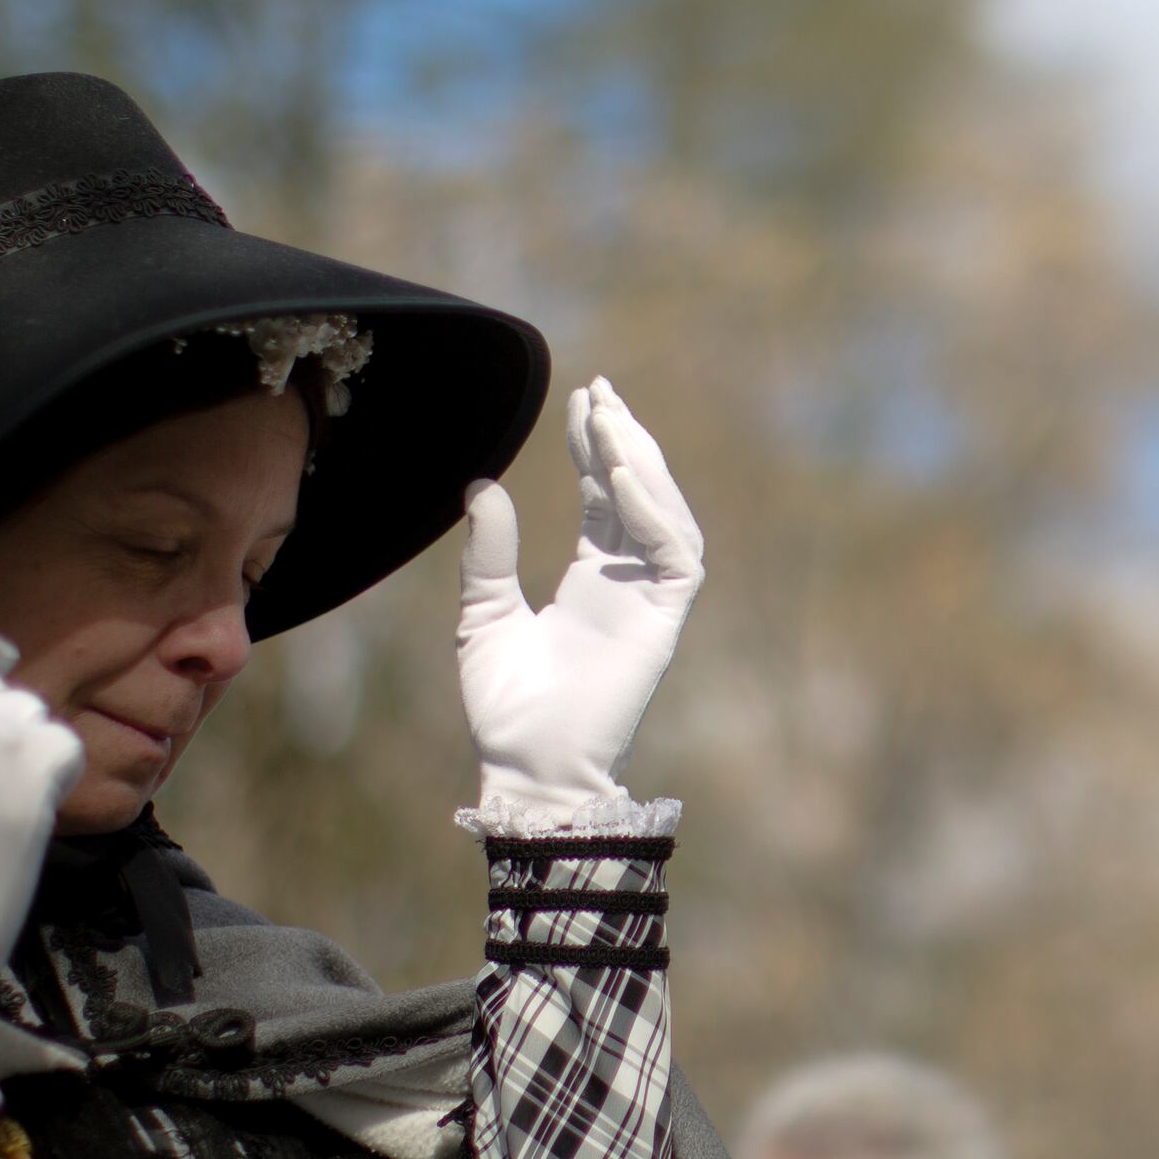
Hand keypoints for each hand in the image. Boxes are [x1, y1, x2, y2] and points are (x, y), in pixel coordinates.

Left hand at [457, 377, 705, 825]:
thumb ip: (489, 553)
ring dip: (643, 466)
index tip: (583, 400)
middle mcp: (627, 583)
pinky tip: (622, 479)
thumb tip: (483, 485)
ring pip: (664, 514)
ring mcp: (648, 601)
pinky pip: (676, 555)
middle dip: (624, 440)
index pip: (605, 497)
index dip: (596, 448)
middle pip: (639, 494)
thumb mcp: (482, 615)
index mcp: (592, 580)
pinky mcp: (662, 621)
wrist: (526, 766)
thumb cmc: (505, 707)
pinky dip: (653, 513)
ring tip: (611, 421)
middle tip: (601, 392)